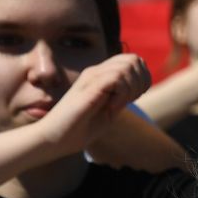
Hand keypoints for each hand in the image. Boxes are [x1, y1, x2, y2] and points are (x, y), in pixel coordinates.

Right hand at [35, 53, 149, 157]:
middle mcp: (96, 72)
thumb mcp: (108, 111)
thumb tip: (139, 87)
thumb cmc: (80, 128)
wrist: (54, 138)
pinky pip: (116, 79)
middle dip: (141, 81)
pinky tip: (113, 107)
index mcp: (101, 76)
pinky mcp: (88, 88)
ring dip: (131, 88)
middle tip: (131, 100)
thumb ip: (121, 97)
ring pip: (126, 67)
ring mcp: (91, 78)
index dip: (142, 77)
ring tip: (119, 105)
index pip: (132, 60)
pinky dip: (122, 94)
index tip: (136, 97)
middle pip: (133, 59)